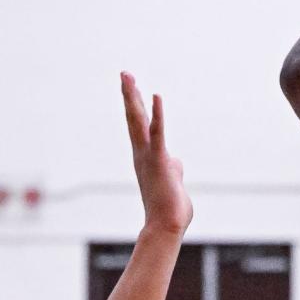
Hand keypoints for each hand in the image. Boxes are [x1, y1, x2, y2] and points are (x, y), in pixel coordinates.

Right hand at [121, 72, 192, 238]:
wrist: (166, 226)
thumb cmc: (170, 209)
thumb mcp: (172, 182)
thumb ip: (172, 167)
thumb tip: (175, 161)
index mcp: (145, 157)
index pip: (139, 126)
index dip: (135, 105)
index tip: (131, 86)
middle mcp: (142, 154)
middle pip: (134, 118)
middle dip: (129, 94)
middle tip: (124, 73)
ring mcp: (149, 156)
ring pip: (139, 122)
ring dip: (133, 98)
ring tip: (128, 77)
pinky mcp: (160, 160)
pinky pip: (158, 133)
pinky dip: (158, 114)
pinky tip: (156, 96)